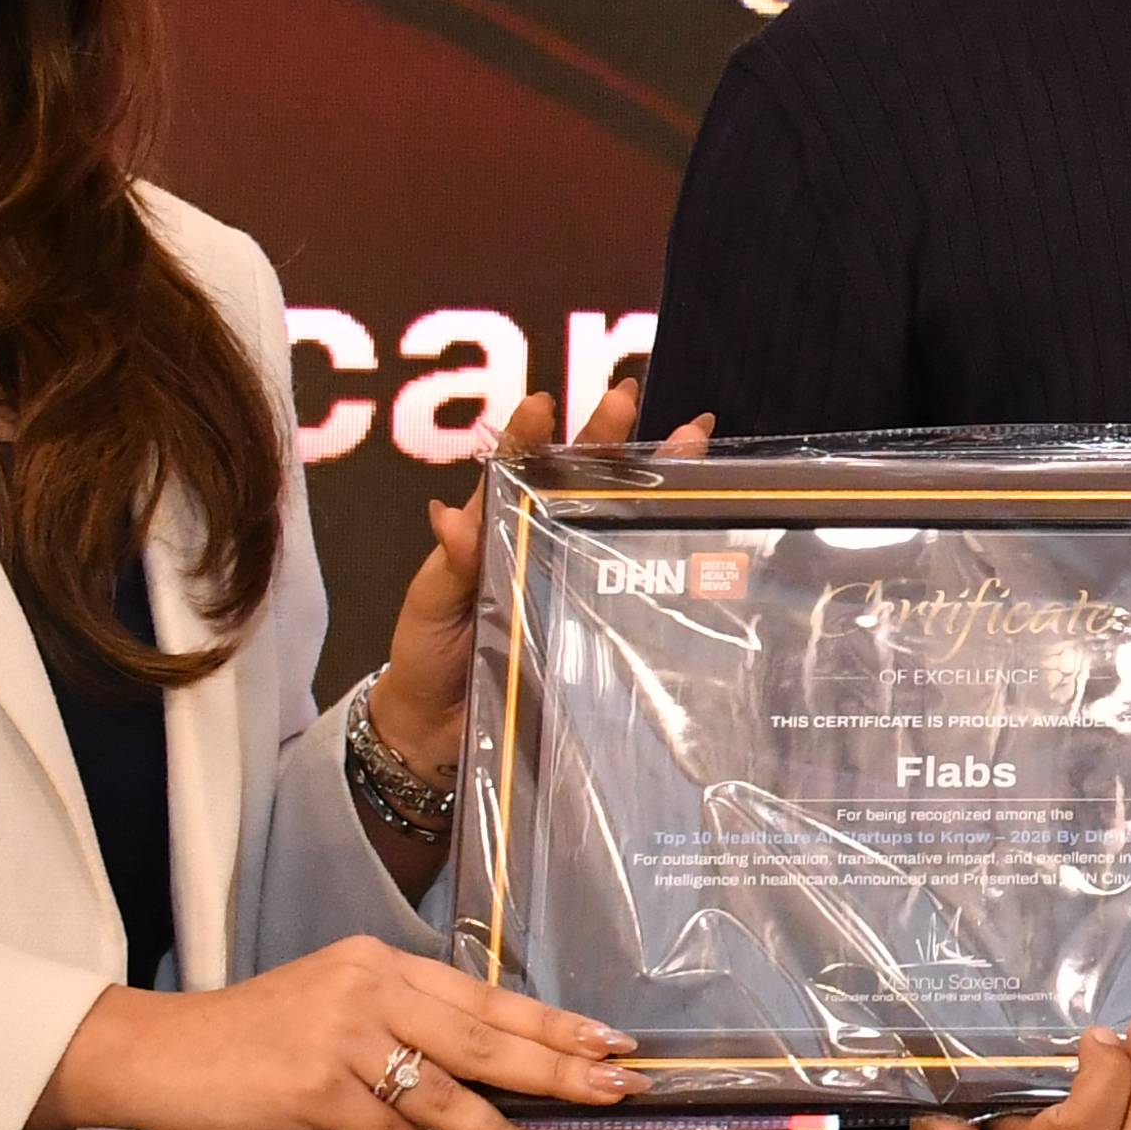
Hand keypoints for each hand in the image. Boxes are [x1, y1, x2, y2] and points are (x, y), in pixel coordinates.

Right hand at [33, 934, 640, 1129]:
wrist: (158, 1053)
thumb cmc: (249, 1036)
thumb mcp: (333, 1002)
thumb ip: (400, 1021)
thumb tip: (486, 1063)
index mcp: (382, 963)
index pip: (487, 996)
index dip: (553, 1022)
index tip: (611, 1041)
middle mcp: (370, 990)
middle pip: (486, 1039)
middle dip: (560, 1071)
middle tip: (621, 1092)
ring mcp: (343, 1038)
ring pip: (452, 1097)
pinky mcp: (316, 1091)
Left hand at [370, 382, 716, 786]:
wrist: (436, 733)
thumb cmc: (425, 658)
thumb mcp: (428, 607)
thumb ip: (447, 565)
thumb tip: (448, 515)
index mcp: (492, 531)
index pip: (513, 470)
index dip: (530, 436)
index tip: (545, 404)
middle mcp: (538, 544)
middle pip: (578, 482)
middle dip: (608, 437)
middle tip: (632, 396)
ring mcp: (570, 579)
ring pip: (614, 519)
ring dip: (653, 477)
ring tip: (691, 438)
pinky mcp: (594, 621)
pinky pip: (631, 580)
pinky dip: (668, 546)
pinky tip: (705, 521)